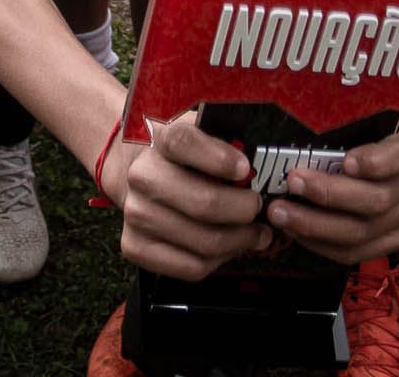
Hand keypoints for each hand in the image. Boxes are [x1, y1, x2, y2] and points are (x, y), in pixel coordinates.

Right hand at [112, 112, 269, 279]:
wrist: (142, 174)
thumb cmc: (184, 155)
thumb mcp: (200, 132)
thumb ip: (226, 141)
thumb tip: (262, 165)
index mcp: (159, 137)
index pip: (183, 143)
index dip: (218, 158)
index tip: (244, 168)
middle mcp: (142, 176)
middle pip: (203, 203)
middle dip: (243, 210)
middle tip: (260, 208)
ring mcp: (136, 213)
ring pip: (203, 241)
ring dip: (239, 240)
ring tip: (256, 232)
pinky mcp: (135, 246)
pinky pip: (191, 267)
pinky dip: (219, 261)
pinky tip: (230, 247)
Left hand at [265, 119, 398, 264]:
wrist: (366, 154)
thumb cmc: (355, 131)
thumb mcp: (355, 116)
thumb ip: (340, 120)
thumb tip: (305, 120)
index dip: (377, 161)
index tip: (347, 161)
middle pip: (376, 199)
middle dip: (329, 194)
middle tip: (293, 183)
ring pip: (361, 232)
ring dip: (315, 225)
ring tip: (281, 213)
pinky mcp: (386, 241)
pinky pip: (351, 252)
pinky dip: (318, 243)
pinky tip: (294, 229)